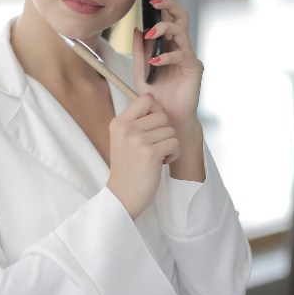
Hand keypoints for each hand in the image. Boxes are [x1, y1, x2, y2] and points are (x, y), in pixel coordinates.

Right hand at [107, 93, 178, 218]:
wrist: (123, 195)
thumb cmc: (128, 168)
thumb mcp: (123, 140)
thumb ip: (136, 120)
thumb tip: (153, 99)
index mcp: (118, 123)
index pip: (145, 100)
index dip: (156, 112)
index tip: (153, 128)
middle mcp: (126, 129)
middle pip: (162, 115)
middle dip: (164, 132)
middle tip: (154, 147)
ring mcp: (138, 140)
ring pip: (170, 130)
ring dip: (169, 144)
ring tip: (157, 156)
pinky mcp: (150, 153)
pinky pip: (175, 143)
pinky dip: (173, 154)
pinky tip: (162, 162)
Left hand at [133, 0, 203, 131]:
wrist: (167, 116)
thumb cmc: (155, 95)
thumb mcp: (140, 72)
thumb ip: (139, 52)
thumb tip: (137, 30)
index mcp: (168, 44)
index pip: (167, 18)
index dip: (162, 5)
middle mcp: (180, 46)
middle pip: (180, 16)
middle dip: (169, 5)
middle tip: (154, 2)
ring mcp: (188, 55)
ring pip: (181, 31)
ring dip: (164, 28)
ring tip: (150, 34)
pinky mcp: (194, 68)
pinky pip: (182, 55)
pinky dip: (167, 56)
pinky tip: (155, 62)